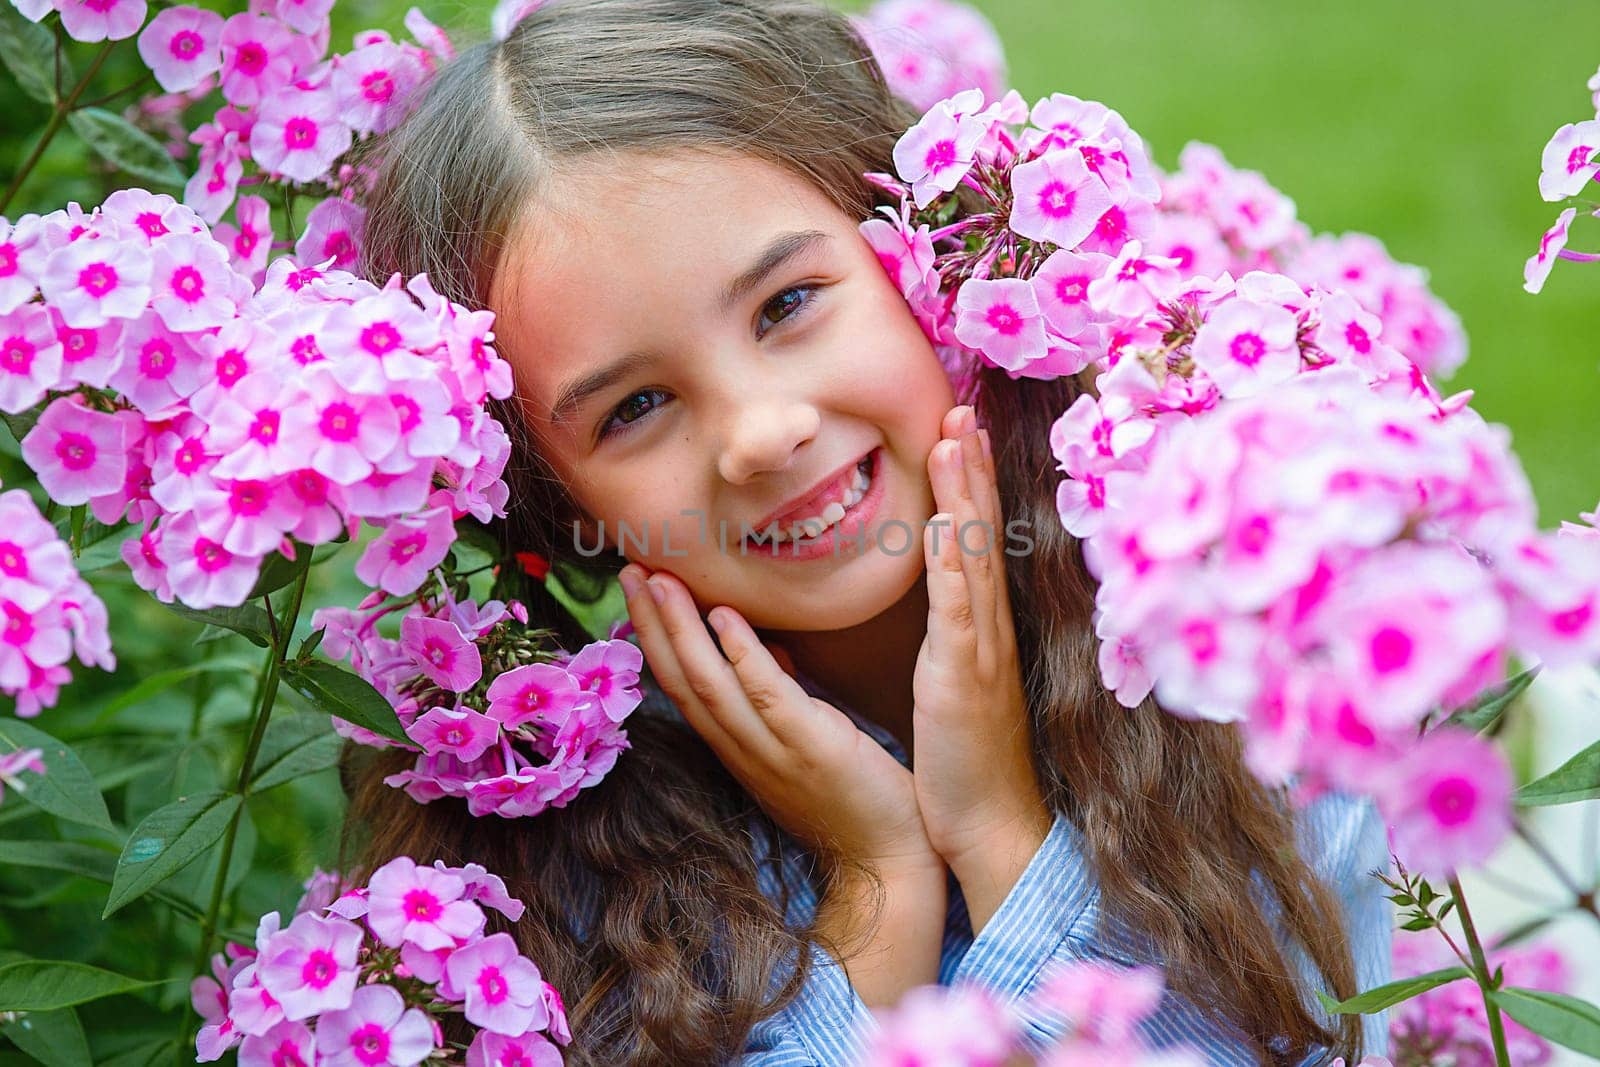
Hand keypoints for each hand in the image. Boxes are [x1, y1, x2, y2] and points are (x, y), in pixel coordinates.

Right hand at [617, 564, 937, 875]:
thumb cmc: (854, 799)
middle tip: (628, 567)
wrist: (889, 861)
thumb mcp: (805, 741)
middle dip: (651, 623)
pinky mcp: (812, 748)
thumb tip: (762, 650)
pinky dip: (742, 655)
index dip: (655, 636)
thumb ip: (779, 698)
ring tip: (658, 580)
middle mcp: (742, 750)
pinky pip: (768, 697)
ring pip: (710, 685)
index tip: (637, 587)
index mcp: (738, 747)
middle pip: (681, 680)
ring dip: (680, 629)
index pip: (682, 685)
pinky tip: (724, 617)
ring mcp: (772, 751)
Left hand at [911, 405, 1051, 926]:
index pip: (977, 542)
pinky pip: (960, 609)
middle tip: (964, 406)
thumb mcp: (954, 686)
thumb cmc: (968, 762)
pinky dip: (955, 562)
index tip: (961, 430)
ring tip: (957, 437)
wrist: (990, 826)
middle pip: (983, 533)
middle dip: (973, 468)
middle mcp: (990, 628)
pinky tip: (946, 522)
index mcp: (983, 628)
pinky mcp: (963, 677)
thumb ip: (951, 640)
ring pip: (974, 557)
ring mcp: (981, 649)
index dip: (971, 485)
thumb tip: (941, 604)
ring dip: (966, 494)